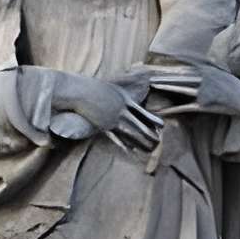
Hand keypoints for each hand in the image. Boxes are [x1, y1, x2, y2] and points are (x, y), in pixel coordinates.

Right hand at [42, 71, 164, 151]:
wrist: (79, 91)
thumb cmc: (89, 88)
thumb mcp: (108, 89)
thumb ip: (115, 96)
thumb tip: (118, 100)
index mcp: (125, 99)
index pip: (144, 113)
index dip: (153, 121)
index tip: (159, 127)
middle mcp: (123, 109)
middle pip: (143, 124)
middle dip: (152, 135)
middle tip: (158, 142)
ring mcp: (115, 118)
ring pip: (135, 133)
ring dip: (144, 142)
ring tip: (151, 149)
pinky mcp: (106, 125)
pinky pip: (119, 137)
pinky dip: (127, 144)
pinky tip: (132, 150)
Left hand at [143, 62, 239, 119]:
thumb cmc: (228, 86)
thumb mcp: (215, 74)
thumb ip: (201, 70)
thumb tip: (188, 66)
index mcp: (203, 71)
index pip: (178, 69)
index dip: (163, 68)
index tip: (150, 67)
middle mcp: (201, 79)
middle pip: (175, 77)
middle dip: (159, 76)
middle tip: (143, 75)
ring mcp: (201, 92)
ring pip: (178, 89)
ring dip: (164, 88)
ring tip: (149, 88)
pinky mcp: (203, 105)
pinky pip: (184, 107)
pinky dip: (172, 109)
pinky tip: (161, 110)